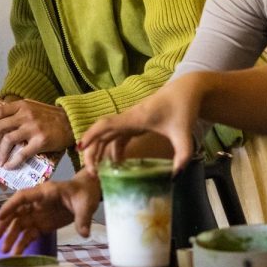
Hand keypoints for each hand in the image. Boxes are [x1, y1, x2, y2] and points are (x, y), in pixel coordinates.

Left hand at [0, 99, 72, 168]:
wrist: (72, 123)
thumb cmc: (51, 117)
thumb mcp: (33, 108)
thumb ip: (18, 112)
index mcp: (22, 105)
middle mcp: (26, 115)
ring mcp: (33, 128)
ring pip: (8, 140)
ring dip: (0, 153)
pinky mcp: (41, 141)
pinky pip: (22, 153)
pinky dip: (13, 162)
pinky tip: (9, 166)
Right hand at [0, 169, 100, 251]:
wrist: (88, 194)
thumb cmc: (84, 193)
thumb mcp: (86, 203)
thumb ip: (83, 218)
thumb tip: (84, 233)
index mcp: (44, 192)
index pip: (22, 197)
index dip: (9, 206)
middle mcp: (37, 203)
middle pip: (16, 212)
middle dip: (4, 224)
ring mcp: (38, 214)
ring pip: (20, 225)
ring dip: (11, 237)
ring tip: (4, 251)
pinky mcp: (42, 225)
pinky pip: (29, 234)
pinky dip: (22, 243)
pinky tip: (16, 254)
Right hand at [78, 76, 203, 173]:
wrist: (187, 90)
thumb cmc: (183, 107)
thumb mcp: (184, 134)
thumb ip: (182, 156)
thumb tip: (175, 177)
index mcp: (135, 118)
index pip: (106, 125)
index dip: (91, 135)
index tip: (80, 149)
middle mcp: (128, 118)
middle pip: (101, 132)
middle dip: (92, 151)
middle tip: (92, 173)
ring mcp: (130, 120)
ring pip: (107, 135)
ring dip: (100, 151)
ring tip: (98, 172)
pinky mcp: (135, 122)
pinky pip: (117, 136)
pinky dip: (112, 149)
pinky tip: (115, 163)